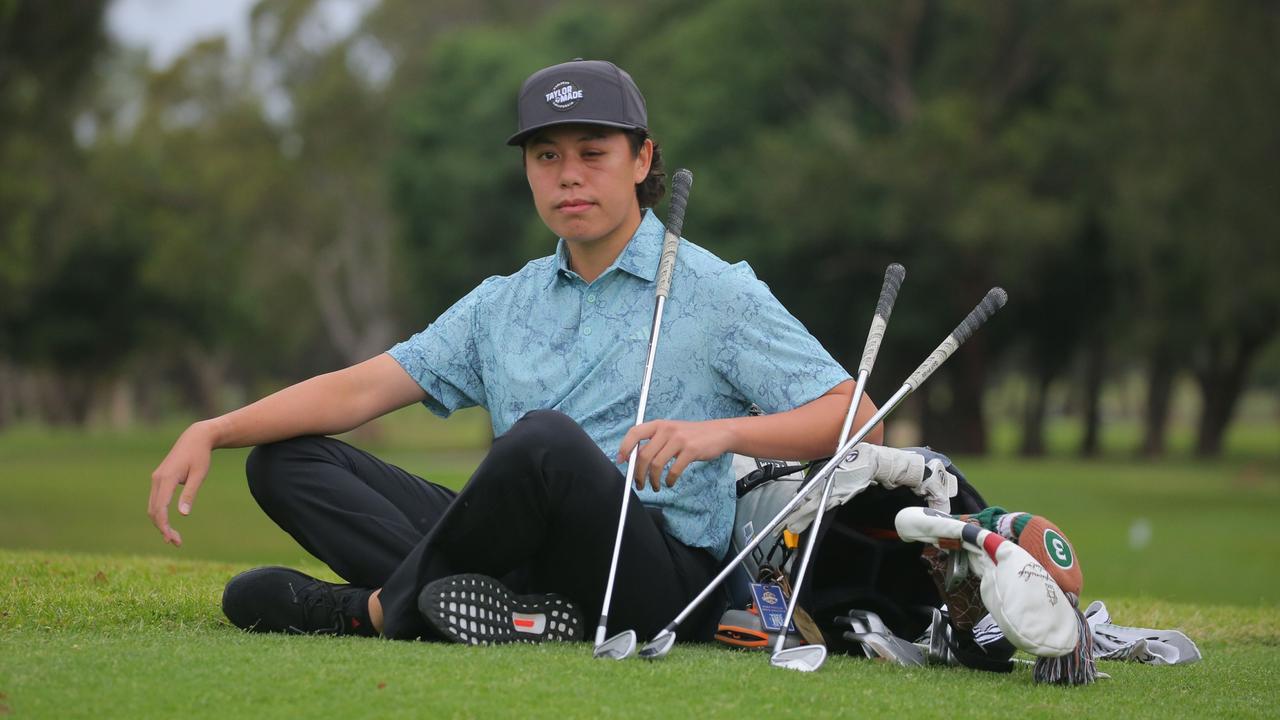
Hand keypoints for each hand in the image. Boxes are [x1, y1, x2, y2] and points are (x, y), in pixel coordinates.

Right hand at [148, 421, 216, 546]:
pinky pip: (156, 501)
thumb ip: (190, 494)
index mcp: (167, 478)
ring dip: (161, 523)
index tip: (172, 539)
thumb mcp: (199, 475)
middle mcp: (157, 479)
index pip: (160, 508)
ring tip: (175, 538)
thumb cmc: (200, 456)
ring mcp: (156, 479)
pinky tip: (169, 524)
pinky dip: (160, 514)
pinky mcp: (159, 479)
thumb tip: (183, 514)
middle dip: (163, 528)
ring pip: (153, 507)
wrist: (195, 438)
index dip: (164, 525)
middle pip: (153, 510)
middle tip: (177, 543)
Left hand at [616, 419, 734, 491]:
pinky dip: (669, 480)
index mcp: (659, 424)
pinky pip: (674, 470)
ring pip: (656, 465)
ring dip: (653, 480)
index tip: (621, 461)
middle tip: (639, 484)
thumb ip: (654, 442)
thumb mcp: (670, 432)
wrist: (718, 433)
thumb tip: (634, 458)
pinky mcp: (691, 450)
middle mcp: (666, 430)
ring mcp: (679, 440)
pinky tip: (670, 483)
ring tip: (655, 486)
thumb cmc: (691, 435)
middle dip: (638, 473)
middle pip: (644, 455)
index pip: (635, 433)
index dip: (625, 447)